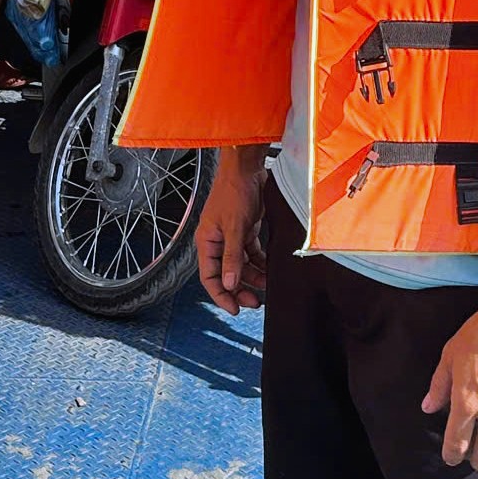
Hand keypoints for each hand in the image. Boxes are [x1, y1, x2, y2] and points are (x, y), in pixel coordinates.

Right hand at [193, 148, 268, 314]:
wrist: (247, 168)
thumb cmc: (234, 192)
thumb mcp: (235, 227)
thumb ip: (232, 257)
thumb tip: (230, 284)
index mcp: (207, 241)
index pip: (209, 277)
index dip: (220, 296)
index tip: (234, 310)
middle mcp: (217, 241)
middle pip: (226, 274)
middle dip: (240, 289)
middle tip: (256, 303)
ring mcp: (232, 236)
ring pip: (241, 265)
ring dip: (253, 277)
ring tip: (268, 286)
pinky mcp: (246, 230)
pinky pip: (252, 253)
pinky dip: (260, 262)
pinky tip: (271, 269)